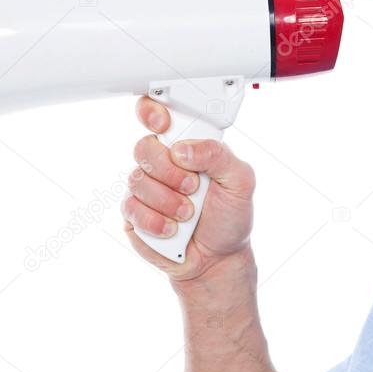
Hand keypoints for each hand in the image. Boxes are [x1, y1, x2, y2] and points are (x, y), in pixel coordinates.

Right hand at [122, 96, 255, 280]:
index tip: (162, 122)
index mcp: (186, 146)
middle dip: (170, 170)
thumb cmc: (230, 216)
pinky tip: (173, 229)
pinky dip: (156, 221)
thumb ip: (218, 155)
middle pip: (144, 147)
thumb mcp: (240, 181)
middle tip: (192, 187)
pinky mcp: (133, 214)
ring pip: (137, 179)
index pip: (158, 115)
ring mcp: (145, 188)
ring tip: (188, 213)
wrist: (218, 259)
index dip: (152, 112)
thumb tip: (183, 150)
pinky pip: (132, 208)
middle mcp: (162, 163)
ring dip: (167, 200)